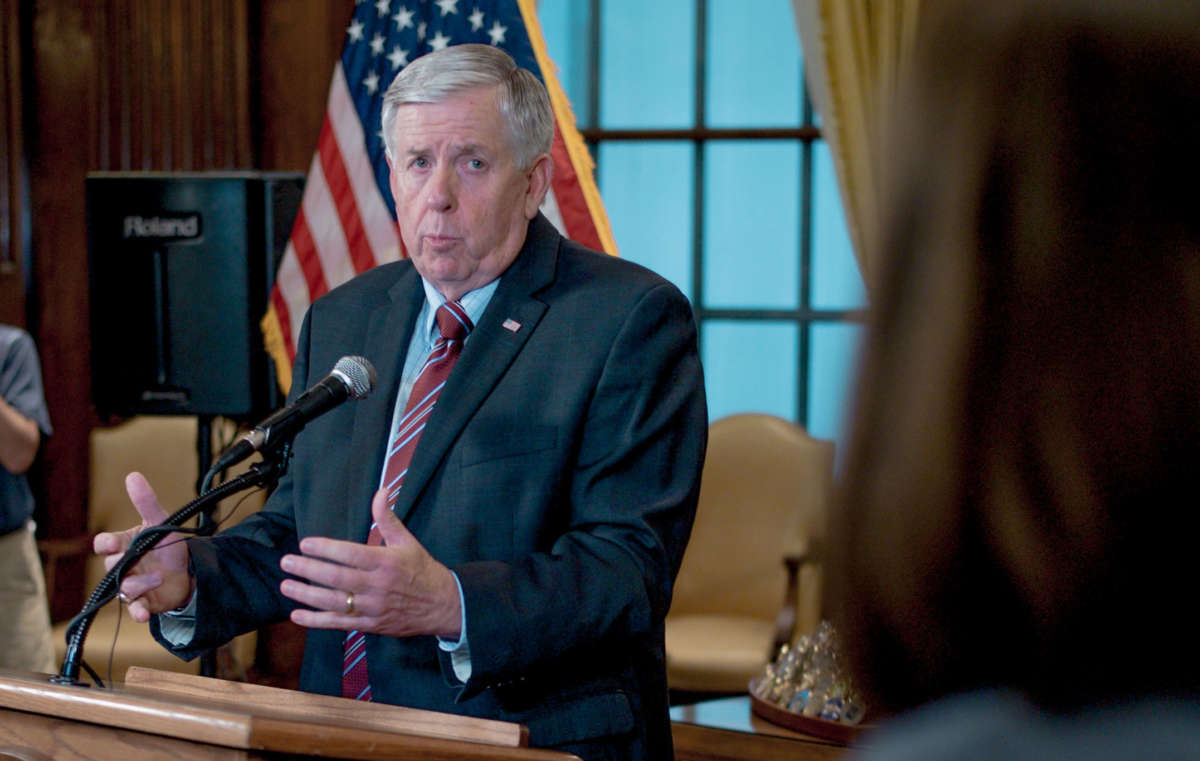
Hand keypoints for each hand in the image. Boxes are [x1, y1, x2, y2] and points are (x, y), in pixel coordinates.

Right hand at [92, 472, 194, 622]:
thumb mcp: (161, 522)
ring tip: (160, 576)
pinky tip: (143, 614)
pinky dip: (138, 613)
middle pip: (111, 567)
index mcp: (124, 545)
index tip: (112, 543)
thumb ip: (147, 502)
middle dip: (123, 564)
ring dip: (139, 584)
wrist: (188, 571)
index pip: (104, 544)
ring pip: (124, 588)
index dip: (106, 543)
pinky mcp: (144, 603)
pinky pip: (135, 610)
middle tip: (136, 559)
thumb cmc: (167, 546)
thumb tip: (133, 475)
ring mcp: (131, 586)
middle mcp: (123, 567)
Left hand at [279, 489, 461, 638]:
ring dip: (307, 595)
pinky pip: (339, 624)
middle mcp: (378, 586)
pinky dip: (317, 621)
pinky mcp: (370, 625)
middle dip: (309, 570)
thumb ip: (387, 518)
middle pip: (338, 578)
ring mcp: (373, 608)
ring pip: (334, 603)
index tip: (305, 543)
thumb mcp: (408, 541)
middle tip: (286, 562)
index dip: (326, 549)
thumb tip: (380, 492)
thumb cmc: (422, 570)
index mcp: (386, 562)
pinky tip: (297, 615)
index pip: (351, 554)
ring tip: (286, 586)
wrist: (442, 605)